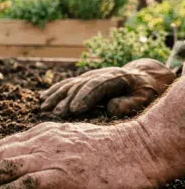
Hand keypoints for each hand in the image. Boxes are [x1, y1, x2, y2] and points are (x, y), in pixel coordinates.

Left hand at [0, 121, 171, 188]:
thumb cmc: (105, 148)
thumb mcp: (67, 141)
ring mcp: (51, 157)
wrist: (136, 148)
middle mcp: (39, 142)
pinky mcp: (64, 175)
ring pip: (4, 168)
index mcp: (39, 133)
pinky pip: (27, 184)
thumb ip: (43, 147)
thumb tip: (21, 159)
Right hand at [40, 59, 175, 116]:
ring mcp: (91, 76)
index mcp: (117, 77)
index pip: (97, 85)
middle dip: (66, 99)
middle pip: (79, 85)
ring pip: (70, 84)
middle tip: (56, 114)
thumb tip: (110, 108)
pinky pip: (67, 85)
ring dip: (55, 96)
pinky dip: (54, 91)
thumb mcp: (144, 98)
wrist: (144, 78)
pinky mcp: (84, 81)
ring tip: (44, 108)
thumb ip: (129, 103)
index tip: (73, 110)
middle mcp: (100, 74)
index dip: (84, 97)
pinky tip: (43, 98)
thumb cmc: (145, 92)